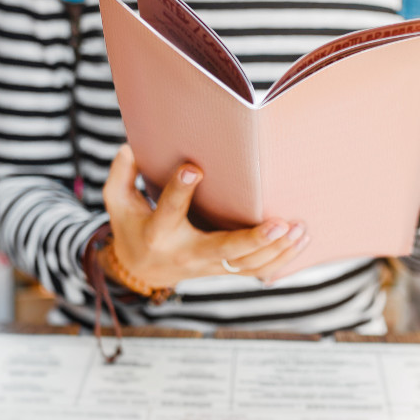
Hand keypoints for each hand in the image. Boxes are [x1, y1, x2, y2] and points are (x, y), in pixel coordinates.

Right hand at [102, 145, 308, 287]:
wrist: (141, 270)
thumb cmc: (132, 225)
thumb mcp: (117, 201)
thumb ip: (121, 174)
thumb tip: (130, 147)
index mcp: (158, 232)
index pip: (169, 210)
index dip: (180, 190)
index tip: (193, 169)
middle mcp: (186, 253)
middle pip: (222, 251)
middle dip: (252, 240)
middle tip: (278, 223)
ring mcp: (209, 267)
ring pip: (247, 266)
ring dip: (277, 250)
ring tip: (299, 228)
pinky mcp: (223, 272)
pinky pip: (256, 272)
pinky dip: (281, 261)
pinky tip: (302, 241)